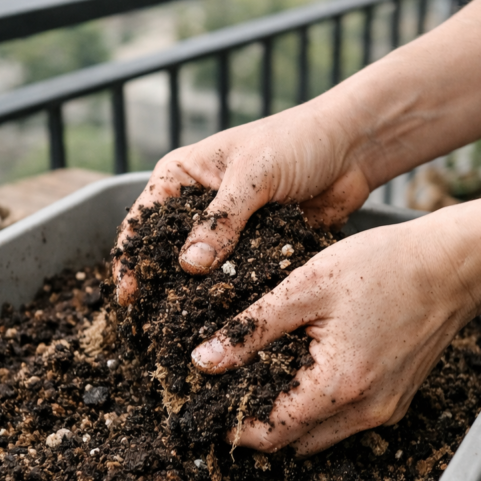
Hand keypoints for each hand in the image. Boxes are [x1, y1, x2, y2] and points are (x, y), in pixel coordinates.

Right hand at [113, 99, 370, 303]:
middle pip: (166, 255)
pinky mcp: (255, 251)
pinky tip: (227, 327)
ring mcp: (226, 232)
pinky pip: (237, 280)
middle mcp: (196, 207)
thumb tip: (189, 266)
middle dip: (161, 288)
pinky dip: (232, 300)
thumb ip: (222, 219)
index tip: (128, 295)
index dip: (131, 260)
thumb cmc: (297, 142)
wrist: (351, 148)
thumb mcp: (254, 174)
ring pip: (202, 274)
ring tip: (186, 338)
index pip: (142, 223)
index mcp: (181, 177)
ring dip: (196, 301)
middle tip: (153, 328)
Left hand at [191, 212, 476, 454]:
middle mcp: (366, 411)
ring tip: (261, 381)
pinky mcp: (396, 401)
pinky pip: (346, 421)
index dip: (235, 427)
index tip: (209, 410)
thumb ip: (251, 329)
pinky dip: (319, 409)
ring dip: (289, 419)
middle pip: (294, 443)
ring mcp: (385, 411)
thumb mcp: (306, 288)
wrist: (452, 266)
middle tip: (229, 393)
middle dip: (258, 426)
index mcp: (339, 386)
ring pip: (320, 437)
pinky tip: (303, 373)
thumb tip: (204, 361)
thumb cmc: (383, 266)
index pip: (271, 434)